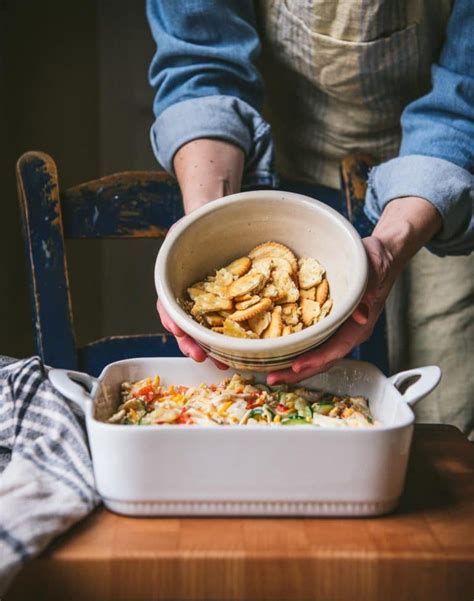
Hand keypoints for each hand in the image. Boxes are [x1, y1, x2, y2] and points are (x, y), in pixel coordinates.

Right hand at [156, 138, 243, 366]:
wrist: (220, 226)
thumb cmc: (201, 224)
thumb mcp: (188, 223)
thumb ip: (186, 227)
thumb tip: (197, 213)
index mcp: (177, 281)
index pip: (168, 304)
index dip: (173, 320)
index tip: (178, 331)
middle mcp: (193, 296)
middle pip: (187, 326)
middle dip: (192, 343)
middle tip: (200, 356)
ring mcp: (213, 303)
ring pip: (209, 332)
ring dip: (213, 349)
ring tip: (223, 363)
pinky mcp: (234, 305)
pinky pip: (234, 325)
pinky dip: (236, 340)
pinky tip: (245, 350)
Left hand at [267, 195, 441, 384]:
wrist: (379, 257)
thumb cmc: (376, 263)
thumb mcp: (372, 272)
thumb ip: (366, 292)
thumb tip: (361, 316)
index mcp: (358, 327)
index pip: (336, 349)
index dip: (316, 360)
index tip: (296, 366)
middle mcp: (346, 333)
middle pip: (321, 360)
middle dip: (296, 372)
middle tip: (271, 378)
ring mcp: (336, 331)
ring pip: (313, 354)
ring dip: (291, 366)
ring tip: (269, 373)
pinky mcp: (326, 324)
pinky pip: (310, 341)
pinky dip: (293, 349)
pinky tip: (276, 352)